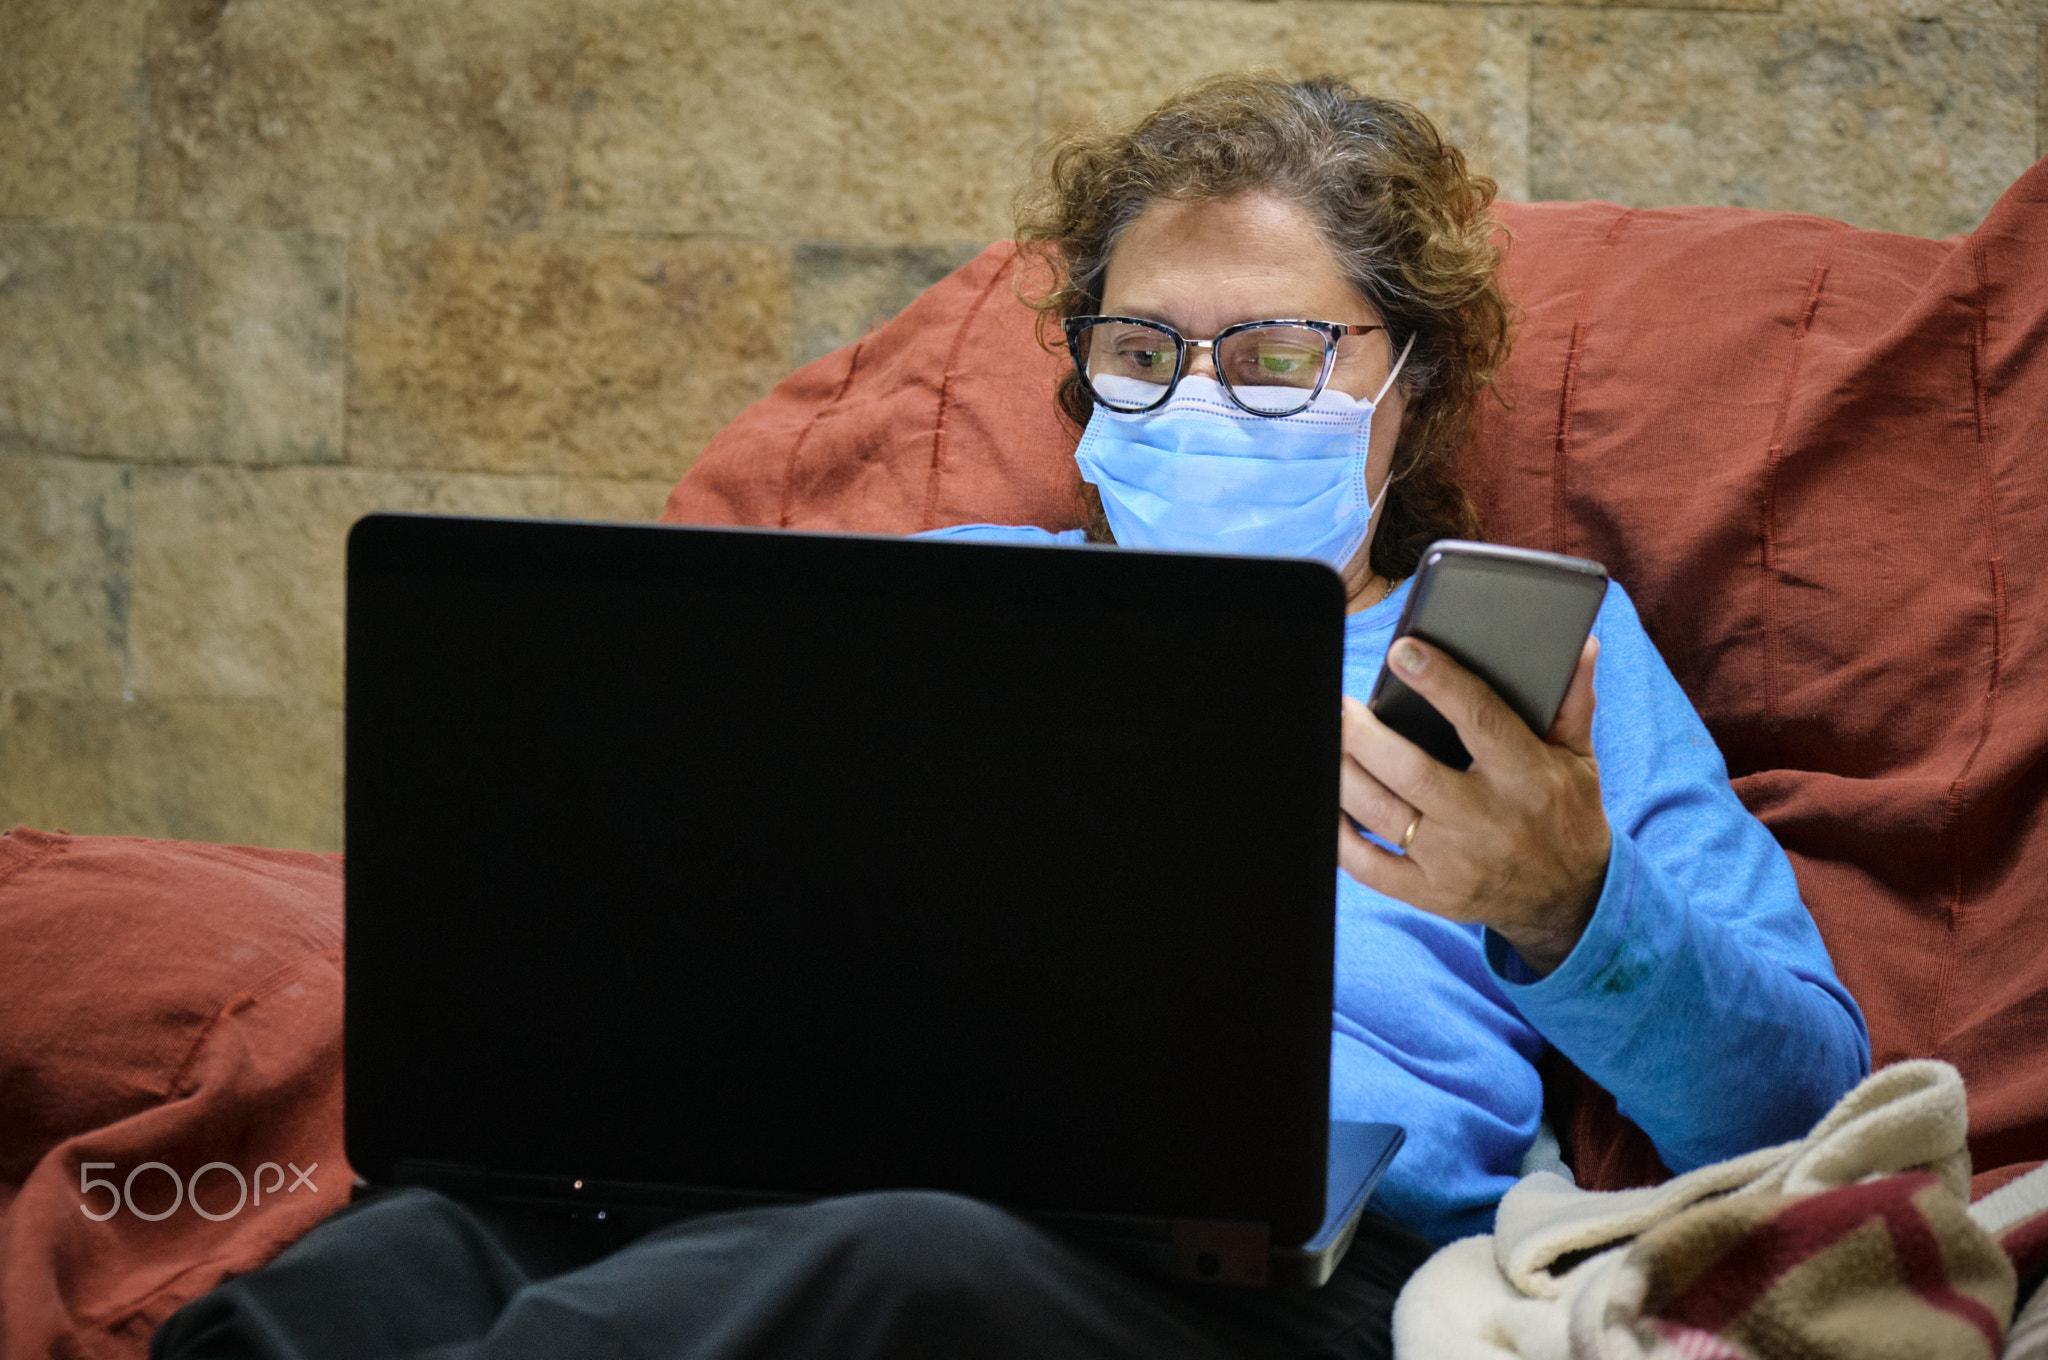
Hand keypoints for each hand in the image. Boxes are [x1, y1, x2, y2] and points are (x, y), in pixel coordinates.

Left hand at [1336, 636, 1609, 975]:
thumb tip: (1580, 645)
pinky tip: (1324, 801)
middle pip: (1411, 771)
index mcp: (1527, 777)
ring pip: (1381, 813)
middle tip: (1339, 704)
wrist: (1569, 900)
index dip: (1441, 683)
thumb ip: (1572, 702)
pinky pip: (1370, 866)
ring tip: (1324, 739)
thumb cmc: (1566, 814)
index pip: (1480, 720)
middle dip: (1364, 735)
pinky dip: (1338, 838)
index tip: (1404, 651)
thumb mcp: (1578, 759)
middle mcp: (1486, 820)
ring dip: (1344, 775)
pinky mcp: (1430, 893)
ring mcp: (1453, 862)